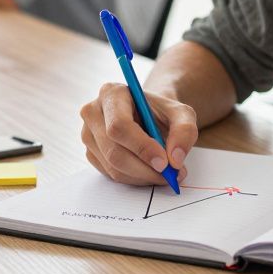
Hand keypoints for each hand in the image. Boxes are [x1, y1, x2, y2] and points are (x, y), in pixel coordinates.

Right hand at [79, 82, 197, 185]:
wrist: (149, 116)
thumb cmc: (162, 112)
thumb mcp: (182, 114)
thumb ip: (184, 131)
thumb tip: (175, 159)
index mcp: (112, 93)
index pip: (119, 125)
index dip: (141, 147)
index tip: (164, 163)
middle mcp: (93, 112)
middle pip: (113, 151)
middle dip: (145, 169)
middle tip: (170, 176)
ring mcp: (88, 134)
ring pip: (113, 167)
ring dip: (142, 177)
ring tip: (165, 174)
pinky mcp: (91, 153)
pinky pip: (111, 175)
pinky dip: (135, 179)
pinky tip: (149, 171)